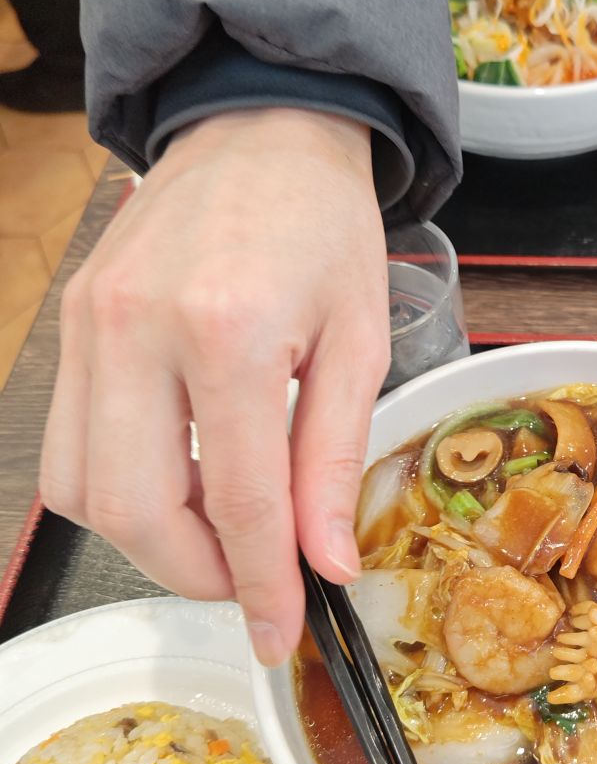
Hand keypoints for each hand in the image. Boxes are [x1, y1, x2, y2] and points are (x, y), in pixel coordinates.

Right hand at [40, 107, 389, 664]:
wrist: (259, 130)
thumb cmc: (323, 227)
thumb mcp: (359, 340)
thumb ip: (331, 457)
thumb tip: (322, 562)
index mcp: (228, 332)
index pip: (236, 501)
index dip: (261, 586)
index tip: (282, 632)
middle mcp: (138, 330)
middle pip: (137, 511)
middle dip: (197, 575)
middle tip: (253, 583)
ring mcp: (89, 326)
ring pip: (84, 491)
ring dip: (151, 539)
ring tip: (221, 529)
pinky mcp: (70, 323)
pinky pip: (68, 446)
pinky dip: (120, 489)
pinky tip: (180, 479)